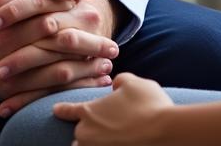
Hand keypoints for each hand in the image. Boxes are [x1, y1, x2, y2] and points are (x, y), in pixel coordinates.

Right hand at [0, 0, 111, 104]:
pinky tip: (90, 83)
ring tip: (107, 62)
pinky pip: (44, 84)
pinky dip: (70, 84)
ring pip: (54, 57)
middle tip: (112, 36)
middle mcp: (10, 25)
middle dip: (88, 32)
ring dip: (85, 61)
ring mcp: (8, 55)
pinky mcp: (7, 82)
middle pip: (58, 25)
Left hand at [54, 72, 174, 144]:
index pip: (68, 110)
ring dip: (92, 143)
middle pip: (79, 134)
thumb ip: (119, 81)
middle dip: (87, 130)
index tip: (56, 110)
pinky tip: (118, 142)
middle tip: (104, 126)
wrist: (165, 132)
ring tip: (108, 137)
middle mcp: (87, 134)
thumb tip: (116, 87)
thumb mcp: (133, 82)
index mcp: (89, 112)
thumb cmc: (148, 104)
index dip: (62, 110)